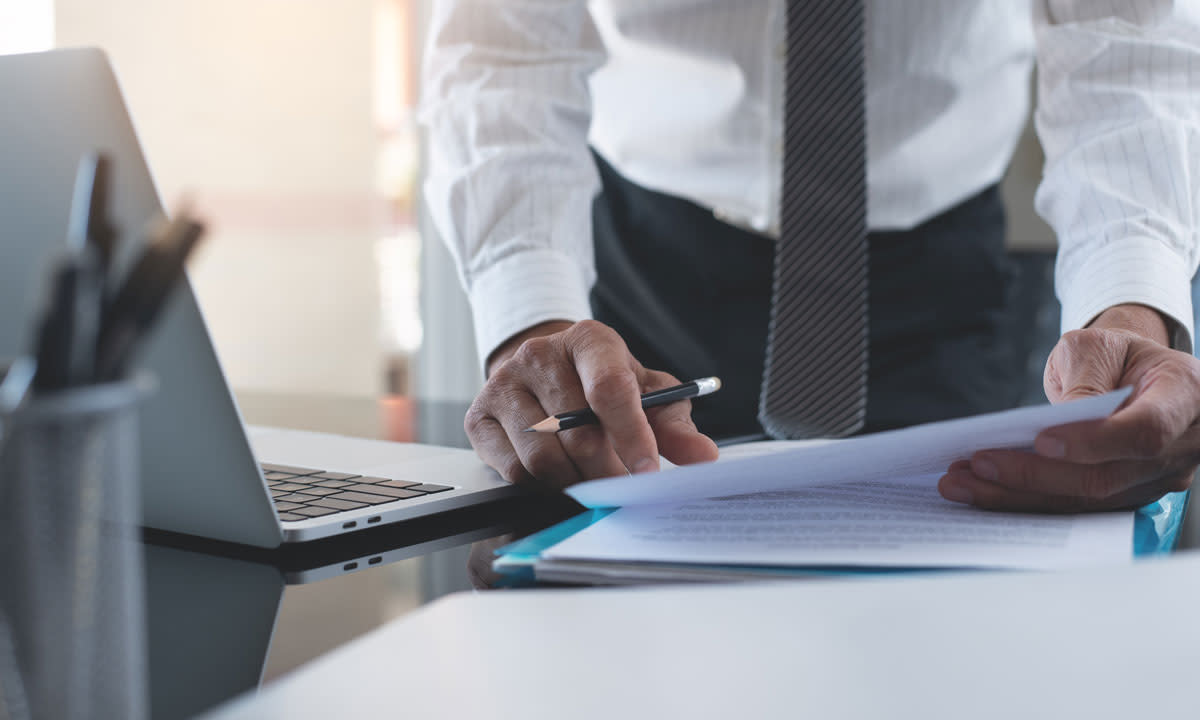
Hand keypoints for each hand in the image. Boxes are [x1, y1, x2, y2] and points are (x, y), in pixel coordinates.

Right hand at [466, 319, 718, 490]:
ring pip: (543, 456)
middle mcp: (539, 354)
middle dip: (606, 469)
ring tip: (593, 480)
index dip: (631, 434)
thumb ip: (674, 425)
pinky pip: (514, 469)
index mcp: (588, 340)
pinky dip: (543, 485)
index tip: (647, 470)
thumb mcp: (644, 393)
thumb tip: (703, 457)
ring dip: (575, 481)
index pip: (608, 387)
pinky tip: (560, 477)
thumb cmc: (601, 384)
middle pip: (576, 430)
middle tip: (621, 486)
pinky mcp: (479, 417)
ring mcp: (503, 384)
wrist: (545, 372)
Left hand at [939, 304, 1199, 511]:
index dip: (1094, 442)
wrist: (1131, 374)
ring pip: (1087, 502)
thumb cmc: (1117, 354)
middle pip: (1107, 477)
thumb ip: (1084, 377)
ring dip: (1018, 496)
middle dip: (1035, 476)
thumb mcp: (1099, 345)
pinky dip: (1026, 502)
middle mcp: (1183, 447)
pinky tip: (983, 493)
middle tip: (976, 466)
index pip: (1145, 432)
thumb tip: (1057, 426)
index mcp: (1186, 397)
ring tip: (962, 485)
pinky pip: (1077, 508)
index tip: (1041, 441)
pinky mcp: (1128, 496)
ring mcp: (1158, 479)